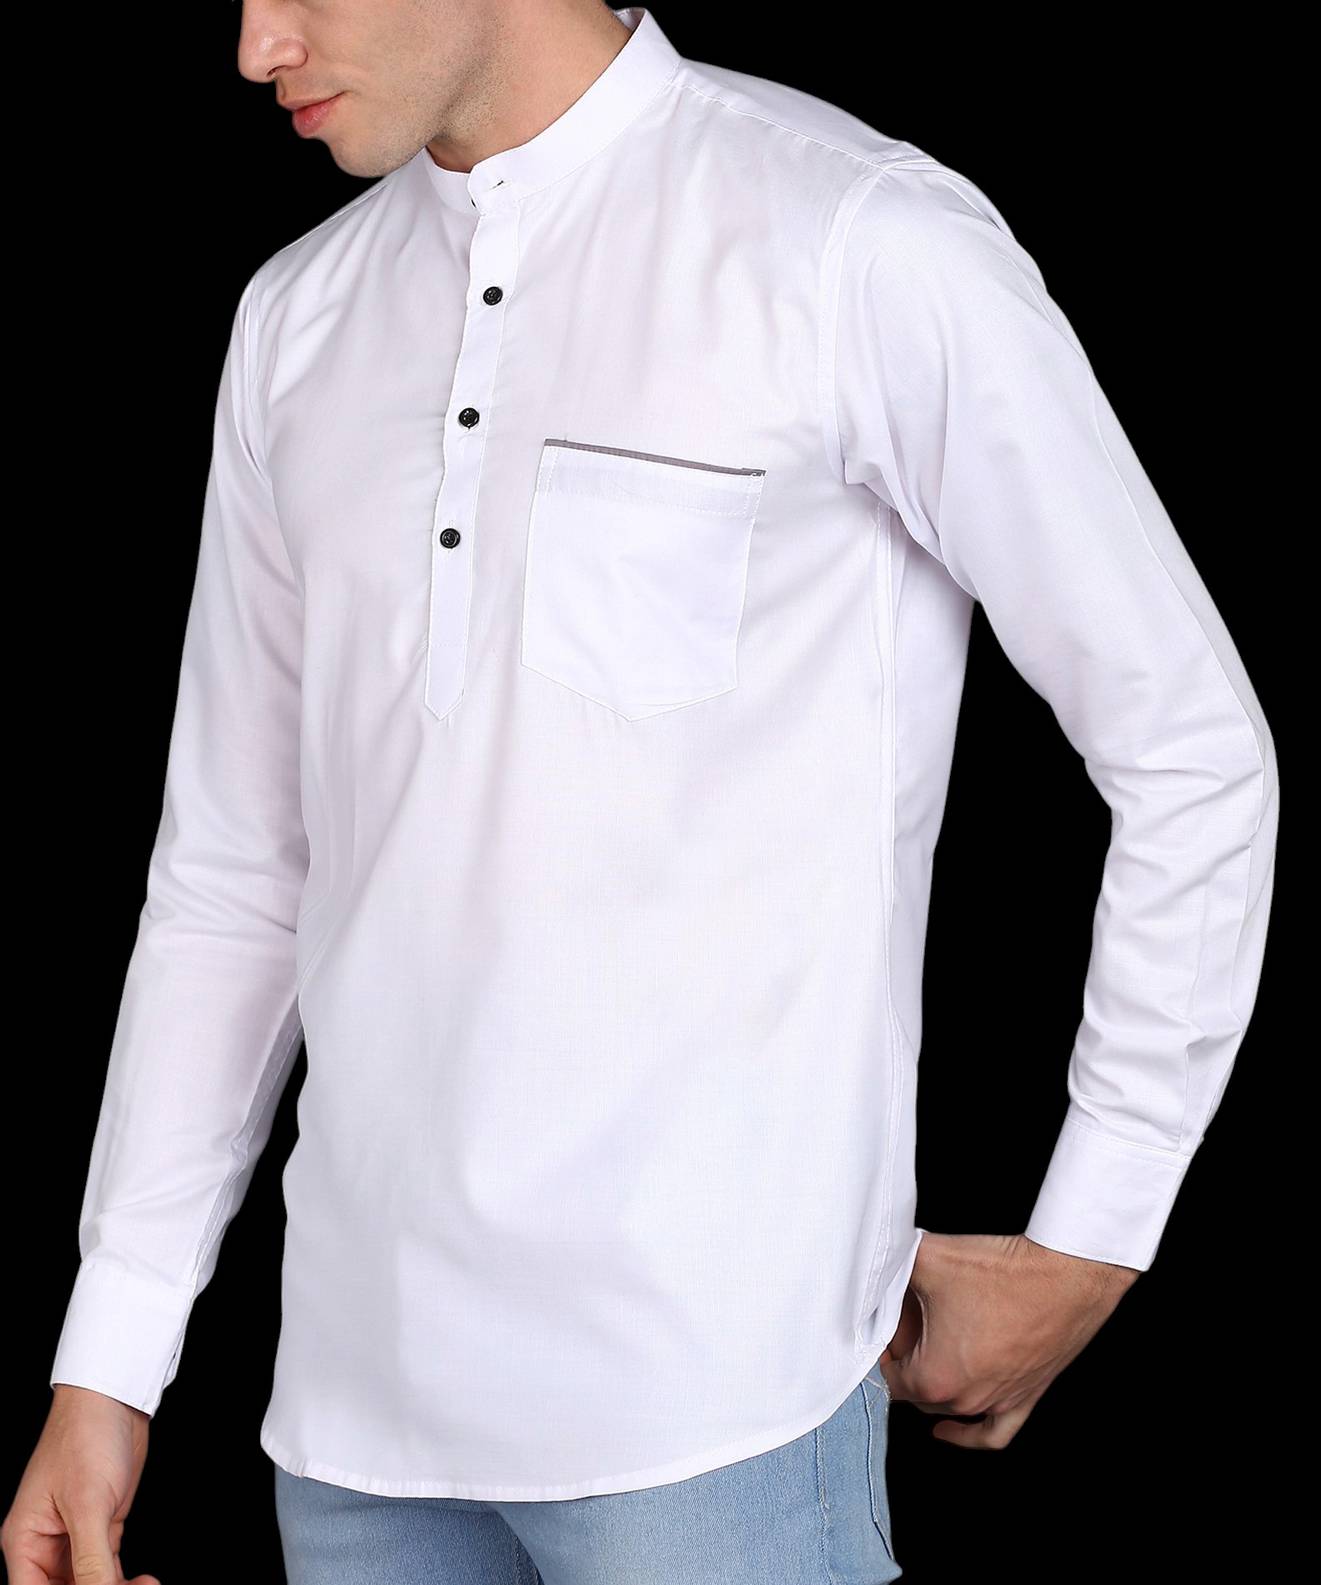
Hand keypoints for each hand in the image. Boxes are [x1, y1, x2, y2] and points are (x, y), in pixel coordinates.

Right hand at [1, 1384, 159, 1583]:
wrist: (114, 1399)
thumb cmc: (85, 1438)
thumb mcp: (88, 1504)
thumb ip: (90, 1559)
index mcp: (25, 1541)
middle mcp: (46, 1544)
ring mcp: (74, 1536)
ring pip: (89, 1583)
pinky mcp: (101, 1526)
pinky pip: (107, 1567)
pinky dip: (124, 1579)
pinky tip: (145, 1580)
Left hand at [876, 1229, 1139, 1449]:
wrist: (1065, 1275)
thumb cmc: (1002, 1271)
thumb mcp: (928, 1257)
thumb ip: (891, 1264)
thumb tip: (873, 1266)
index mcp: (934, 1377)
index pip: (889, 1374)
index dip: (886, 1345)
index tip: (893, 1320)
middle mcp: (965, 1400)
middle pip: (916, 1391)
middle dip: (909, 1359)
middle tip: (914, 1320)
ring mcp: (997, 1403)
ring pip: (948, 1407)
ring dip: (936, 1378)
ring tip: (935, 1339)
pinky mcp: (1025, 1399)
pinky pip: (993, 1434)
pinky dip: (968, 1436)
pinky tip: (949, 1431)